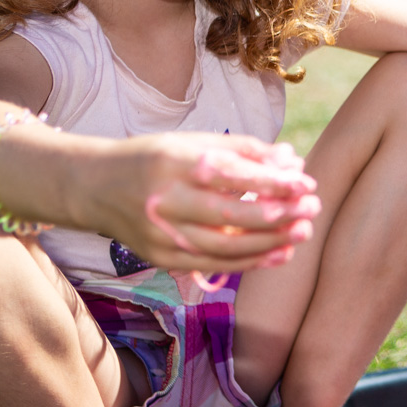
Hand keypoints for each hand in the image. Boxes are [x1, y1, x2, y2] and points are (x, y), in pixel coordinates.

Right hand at [85, 133, 320, 272]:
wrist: (93, 187)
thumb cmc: (153, 158)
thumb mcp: (193, 143)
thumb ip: (244, 151)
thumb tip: (293, 160)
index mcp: (174, 164)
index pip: (231, 176)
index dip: (272, 182)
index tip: (306, 182)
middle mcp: (165, 202)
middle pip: (231, 216)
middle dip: (278, 214)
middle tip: (313, 208)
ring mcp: (162, 235)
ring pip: (226, 246)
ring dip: (271, 242)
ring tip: (303, 232)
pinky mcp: (161, 258)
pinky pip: (214, 263)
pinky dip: (251, 261)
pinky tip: (280, 253)